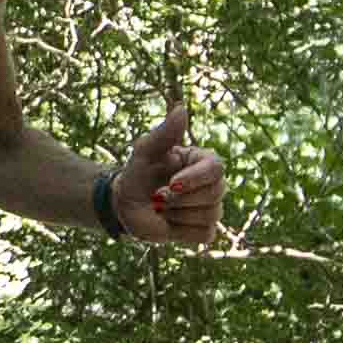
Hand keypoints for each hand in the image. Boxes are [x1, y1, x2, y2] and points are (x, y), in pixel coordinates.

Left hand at [112, 95, 221, 245]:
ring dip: (177, 213)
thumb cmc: (138, 172)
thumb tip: (181, 108)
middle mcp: (212, 184)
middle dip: (180, 199)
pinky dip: (181, 230)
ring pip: (209, 215)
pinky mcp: (204, 230)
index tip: (171, 183)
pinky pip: (204, 234)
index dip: (195, 179)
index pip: (216, 169)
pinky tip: (169, 221)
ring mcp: (211, 208)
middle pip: (215, 194)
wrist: (126, 204)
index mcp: (203, 161)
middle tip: (157, 196)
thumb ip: (164, 132)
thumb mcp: (145, 151)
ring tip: (161, 207)